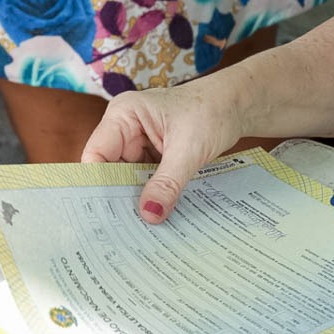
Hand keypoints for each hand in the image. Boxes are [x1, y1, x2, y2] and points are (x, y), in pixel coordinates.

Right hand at [81, 80, 243, 222]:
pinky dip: (153, 194)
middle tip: (127, 227)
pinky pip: (147, 179)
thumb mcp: (189, 150)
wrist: (237, 105)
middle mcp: (125, 128)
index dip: (98, 184)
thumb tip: (150, 214)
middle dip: (120, 196)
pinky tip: (158, 212)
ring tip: (143, 226)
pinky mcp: (154, 154)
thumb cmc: (212, 111)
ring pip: (129, 178)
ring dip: (139, 198)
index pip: (96, 155)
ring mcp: (139, 142)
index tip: (107, 214)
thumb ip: (167, 183)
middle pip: (111, 170)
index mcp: (123, 114)